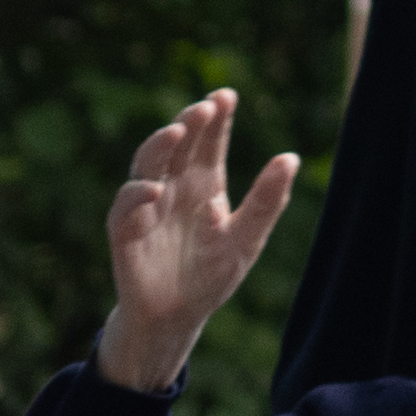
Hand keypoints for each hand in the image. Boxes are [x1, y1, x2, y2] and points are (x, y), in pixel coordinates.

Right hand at [94, 91, 298, 393]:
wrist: (177, 319)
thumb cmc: (211, 276)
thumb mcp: (247, 239)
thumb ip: (267, 201)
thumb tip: (290, 157)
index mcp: (204, 183)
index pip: (209, 141)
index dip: (216, 117)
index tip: (226, 95)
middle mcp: (173, 187)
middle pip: (177, 144)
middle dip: (189, 122)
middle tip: (206, 107)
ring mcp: (147, 207)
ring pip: (147, 165)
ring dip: (159, 145)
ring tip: (178, 131)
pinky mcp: (125, 233)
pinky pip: (125, 208)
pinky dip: (137, 196)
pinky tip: (155, 191)